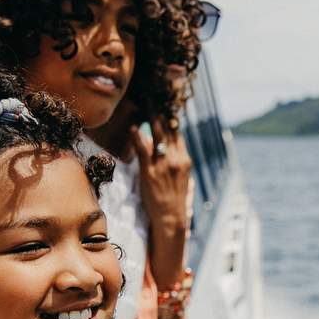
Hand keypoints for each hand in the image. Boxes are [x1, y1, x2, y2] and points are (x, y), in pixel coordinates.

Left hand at [129, 118, 190, 295]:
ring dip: (151, 120)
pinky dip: (138, 138)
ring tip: (145, 107)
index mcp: (184, 160)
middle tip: (153, 100)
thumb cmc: (173, 200)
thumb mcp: (179, 179)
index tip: (165, 107)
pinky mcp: (151, 172)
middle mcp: (176, 159)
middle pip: (169, 130)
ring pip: (159, 136)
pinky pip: (144, 150)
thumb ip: (173, 161)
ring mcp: (164, 165)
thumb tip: (164, 147)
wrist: (171, 218)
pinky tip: (134, 128)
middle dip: (161, 114)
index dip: (171, 119)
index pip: (178, 133)